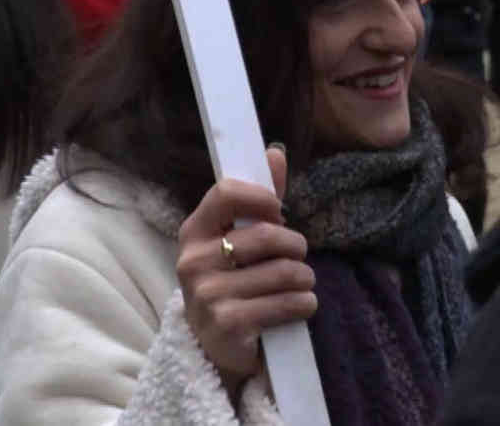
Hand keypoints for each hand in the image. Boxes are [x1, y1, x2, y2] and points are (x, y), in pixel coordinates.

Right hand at [175, 146, 315, 392]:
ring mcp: (207, 295)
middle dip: (296, 246)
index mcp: (193, 232)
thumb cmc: (234, 282)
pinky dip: (305, 304)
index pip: (226, 193)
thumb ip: (259, 198)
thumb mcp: (240, 239)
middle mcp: (193, 262)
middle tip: (297, 257)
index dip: (262, 197)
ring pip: (284, 272)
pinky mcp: (228, 325)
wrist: (218, 346)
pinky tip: (299, 306)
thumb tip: (275, 152)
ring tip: (300, 284)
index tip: (279, 211)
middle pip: (266, 235)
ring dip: (305, 279)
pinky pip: (287, 303)